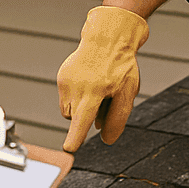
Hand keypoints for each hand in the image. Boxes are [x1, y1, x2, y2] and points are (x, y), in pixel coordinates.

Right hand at [58, 5, 148, 151]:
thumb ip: (117, 119)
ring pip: (68, 111)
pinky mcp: (61, 78)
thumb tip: (107, 140)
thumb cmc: (120, 66)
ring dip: (80, 109)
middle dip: (85, 118)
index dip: (76, 136)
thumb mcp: (127, 93)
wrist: (107, 38)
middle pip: (76, 118)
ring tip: (96, 91)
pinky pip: (65, 99)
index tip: (69, 149)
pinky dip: (76, 98)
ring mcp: (66, 82)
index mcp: (95, 91)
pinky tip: (88, 83)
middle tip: (103, 100)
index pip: (84, 119)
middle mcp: (77, 87)